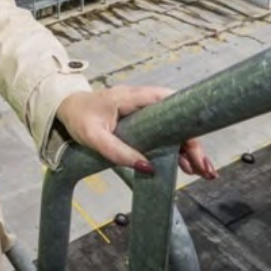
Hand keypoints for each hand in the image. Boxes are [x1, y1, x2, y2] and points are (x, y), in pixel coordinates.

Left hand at [56, 86, 216, 179]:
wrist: (65, 109)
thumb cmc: (78, 118)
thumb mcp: (94, 138)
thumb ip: (118, 152)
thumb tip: (148, 167)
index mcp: (131, 98)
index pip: (168, 102)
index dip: (187, 120)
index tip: (198, 142)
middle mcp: (141, 101)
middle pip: (176, 119)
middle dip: (193, 143)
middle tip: (205, 168)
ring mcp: (143, 111)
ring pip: (173, 127)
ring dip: (188, 148)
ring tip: (201, 172)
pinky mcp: (141, 121)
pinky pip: (164, 132)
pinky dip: (175, 148)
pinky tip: (184, 165)